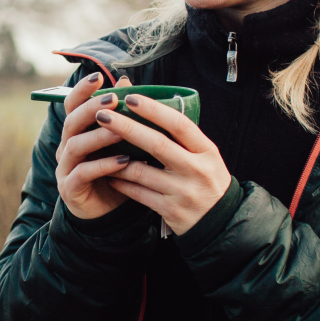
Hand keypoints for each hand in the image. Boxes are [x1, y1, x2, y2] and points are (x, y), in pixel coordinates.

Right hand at [54, 73, 133, 219]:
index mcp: (76, 133)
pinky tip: (124, 161)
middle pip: (72, 122)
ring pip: (76, 146)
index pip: (72, 106)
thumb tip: (127, 80)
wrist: (107, 214)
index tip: (99, 76)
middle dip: (92, 108)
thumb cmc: (115, 172)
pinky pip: (83, 173)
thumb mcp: (121, 142)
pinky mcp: (70, 188)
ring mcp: (65, 168)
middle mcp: (66, 147)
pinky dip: (103, 166)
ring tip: (123, 131)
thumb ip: (121, 114)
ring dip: (99, 136)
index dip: (82, 90)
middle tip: (113, 99)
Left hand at [95, 93, 232, 235]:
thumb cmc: (207, 181)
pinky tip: (110, 175)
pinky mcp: (170, 210)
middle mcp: (196, 170)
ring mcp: (182, 192)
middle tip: (103, 115)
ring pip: (141, 172)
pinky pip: (139, 194)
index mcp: (206, 151)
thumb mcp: (205, 156)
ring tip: (98, 146)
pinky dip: (122, 183)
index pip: (179, 125)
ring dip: (116, 159)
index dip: (154, 110)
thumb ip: (184, 138)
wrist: (221, 222)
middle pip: (157, 144)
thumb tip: (151, 108)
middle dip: (127, 128)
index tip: (131, 98)